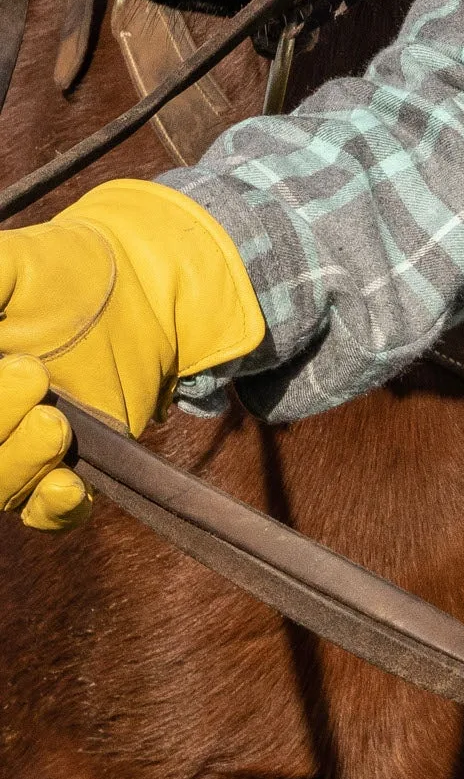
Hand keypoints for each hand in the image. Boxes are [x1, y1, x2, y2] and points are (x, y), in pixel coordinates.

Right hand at [0, 181, 263, 531]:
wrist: (134, 288)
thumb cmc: (57, 272)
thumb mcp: (9, 265)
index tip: (5, 359)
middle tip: (32, 372)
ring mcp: (16, 451)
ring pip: (0, 485)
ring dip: (23, 461)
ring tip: (56, 420)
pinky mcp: (64, 470)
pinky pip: (48, 513)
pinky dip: (55, 508)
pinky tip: (68, 485)